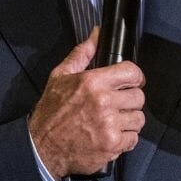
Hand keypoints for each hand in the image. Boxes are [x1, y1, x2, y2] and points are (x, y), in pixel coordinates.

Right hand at [28, 27, 145, 178]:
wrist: (41, 147)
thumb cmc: (51, 112)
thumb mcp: (61, 76)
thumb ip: (82, 53)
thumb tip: (97, 33)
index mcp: (93, 82)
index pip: (132, 72)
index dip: (134, 77)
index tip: (130, 82)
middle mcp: (104, 102)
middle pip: (139, 96)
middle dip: (130, 100)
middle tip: (118, 105)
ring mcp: (109, 125)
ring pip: (139, 118)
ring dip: (129, 120)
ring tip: (114, 121)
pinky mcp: (112, 145)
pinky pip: (134, 138)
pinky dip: (126, 139)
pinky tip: (111, 136)